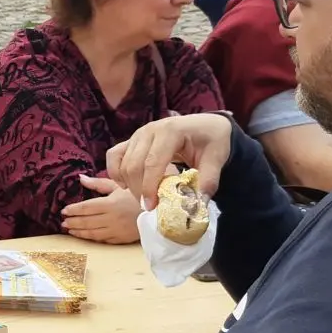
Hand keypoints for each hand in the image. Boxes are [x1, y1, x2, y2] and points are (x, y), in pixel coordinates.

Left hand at [61, 175, 140, 243]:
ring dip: (79, 232)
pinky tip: (84, 236)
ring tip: (69, 229)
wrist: (158, 212)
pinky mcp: (121, 239)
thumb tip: (81, 178)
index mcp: (110, 204)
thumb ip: (98, 183)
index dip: (74, 210)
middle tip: (63, 222)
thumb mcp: (118, 186)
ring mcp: (116, 230)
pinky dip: (91, 238)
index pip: (86, 207)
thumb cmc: (136, 197)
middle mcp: (111, 218)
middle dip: (73, 222)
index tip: (64, 211)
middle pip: (87, 221)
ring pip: (93, 233)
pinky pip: (102, 240)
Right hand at [105, 113, 231, 209]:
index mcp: (170, 132)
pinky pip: (114, 155)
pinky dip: (116, 172)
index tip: (151, 207)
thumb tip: (198, 203)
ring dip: (129, 184)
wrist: (207, 125)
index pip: (152, 163)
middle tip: (150, 207)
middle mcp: (149, 130)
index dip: (149, 187)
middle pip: (133, 165)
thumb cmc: (212, 140)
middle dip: (139, 189)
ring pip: (123, 163)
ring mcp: (138, 134)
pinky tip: (125, 185)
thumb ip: (208, 180)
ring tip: (144, 198)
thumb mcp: (217, 158)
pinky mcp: (133, 140)